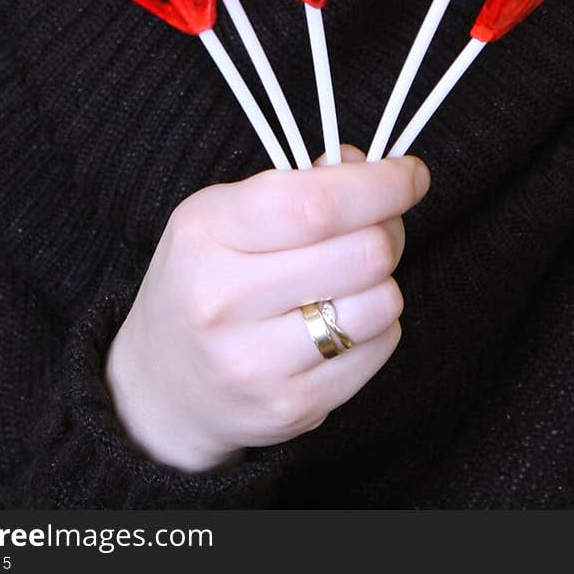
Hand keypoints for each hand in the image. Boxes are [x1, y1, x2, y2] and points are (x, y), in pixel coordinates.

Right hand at [104, 146, 430, 471]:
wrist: (162, 386)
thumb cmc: (204, 279)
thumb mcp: (224, 214)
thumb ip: (297, 183)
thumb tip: (370, 165)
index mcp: (206, 233)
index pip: (315, 203)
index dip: (380, 185)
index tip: (411, 174)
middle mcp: (223, 300)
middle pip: (362, 252)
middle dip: (390, 228)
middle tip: (382, 224)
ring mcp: (255, 363)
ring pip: (380, 303)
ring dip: (383, 282)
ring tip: (352, 278)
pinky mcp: (289, 408)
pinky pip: (378, 350)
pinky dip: (376, 326)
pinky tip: (340, 321)